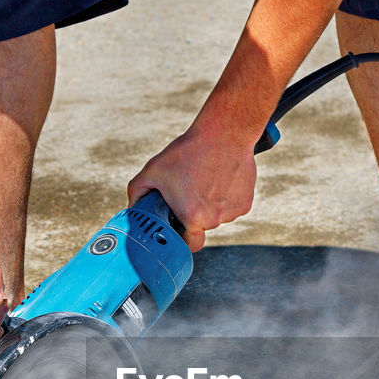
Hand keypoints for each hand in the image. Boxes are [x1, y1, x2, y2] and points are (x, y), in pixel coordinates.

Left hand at [127, 124, 256, 250]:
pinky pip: (232, 206)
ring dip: (212, 204)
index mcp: (193, 217)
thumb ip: (137, 192)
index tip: (180, 228)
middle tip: (190, 190)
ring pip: (218, 216)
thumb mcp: (153, 169)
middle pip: (203, 226)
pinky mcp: (245, 203)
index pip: (191, 245)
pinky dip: (226, 197)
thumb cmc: (188, 151)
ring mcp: (233, 212)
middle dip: (195, 213)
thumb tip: (132, 208)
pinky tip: (220, 178)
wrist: (225, 134)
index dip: (184, 239)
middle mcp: (215, 219)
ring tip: (205, 179)